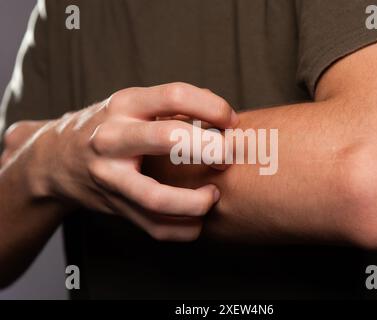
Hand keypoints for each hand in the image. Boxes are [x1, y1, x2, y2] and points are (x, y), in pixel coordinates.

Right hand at [5, 82, 237, 240]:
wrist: (57, 160)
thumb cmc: (110, 127)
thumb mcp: (133, 105)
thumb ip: (174, 108)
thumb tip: (224, 117)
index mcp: (125, 105)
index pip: (176, 96)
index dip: (213, 108)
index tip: (232, 123)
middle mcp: (113, 138)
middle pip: (169, 140)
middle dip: (210, 149)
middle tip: (228, 158)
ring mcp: (110, 177)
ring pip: (157, 197)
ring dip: (196, 202)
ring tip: (213, 196)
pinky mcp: (113, 207)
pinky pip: (154, 227)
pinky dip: (184, 230)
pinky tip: (197, 221)